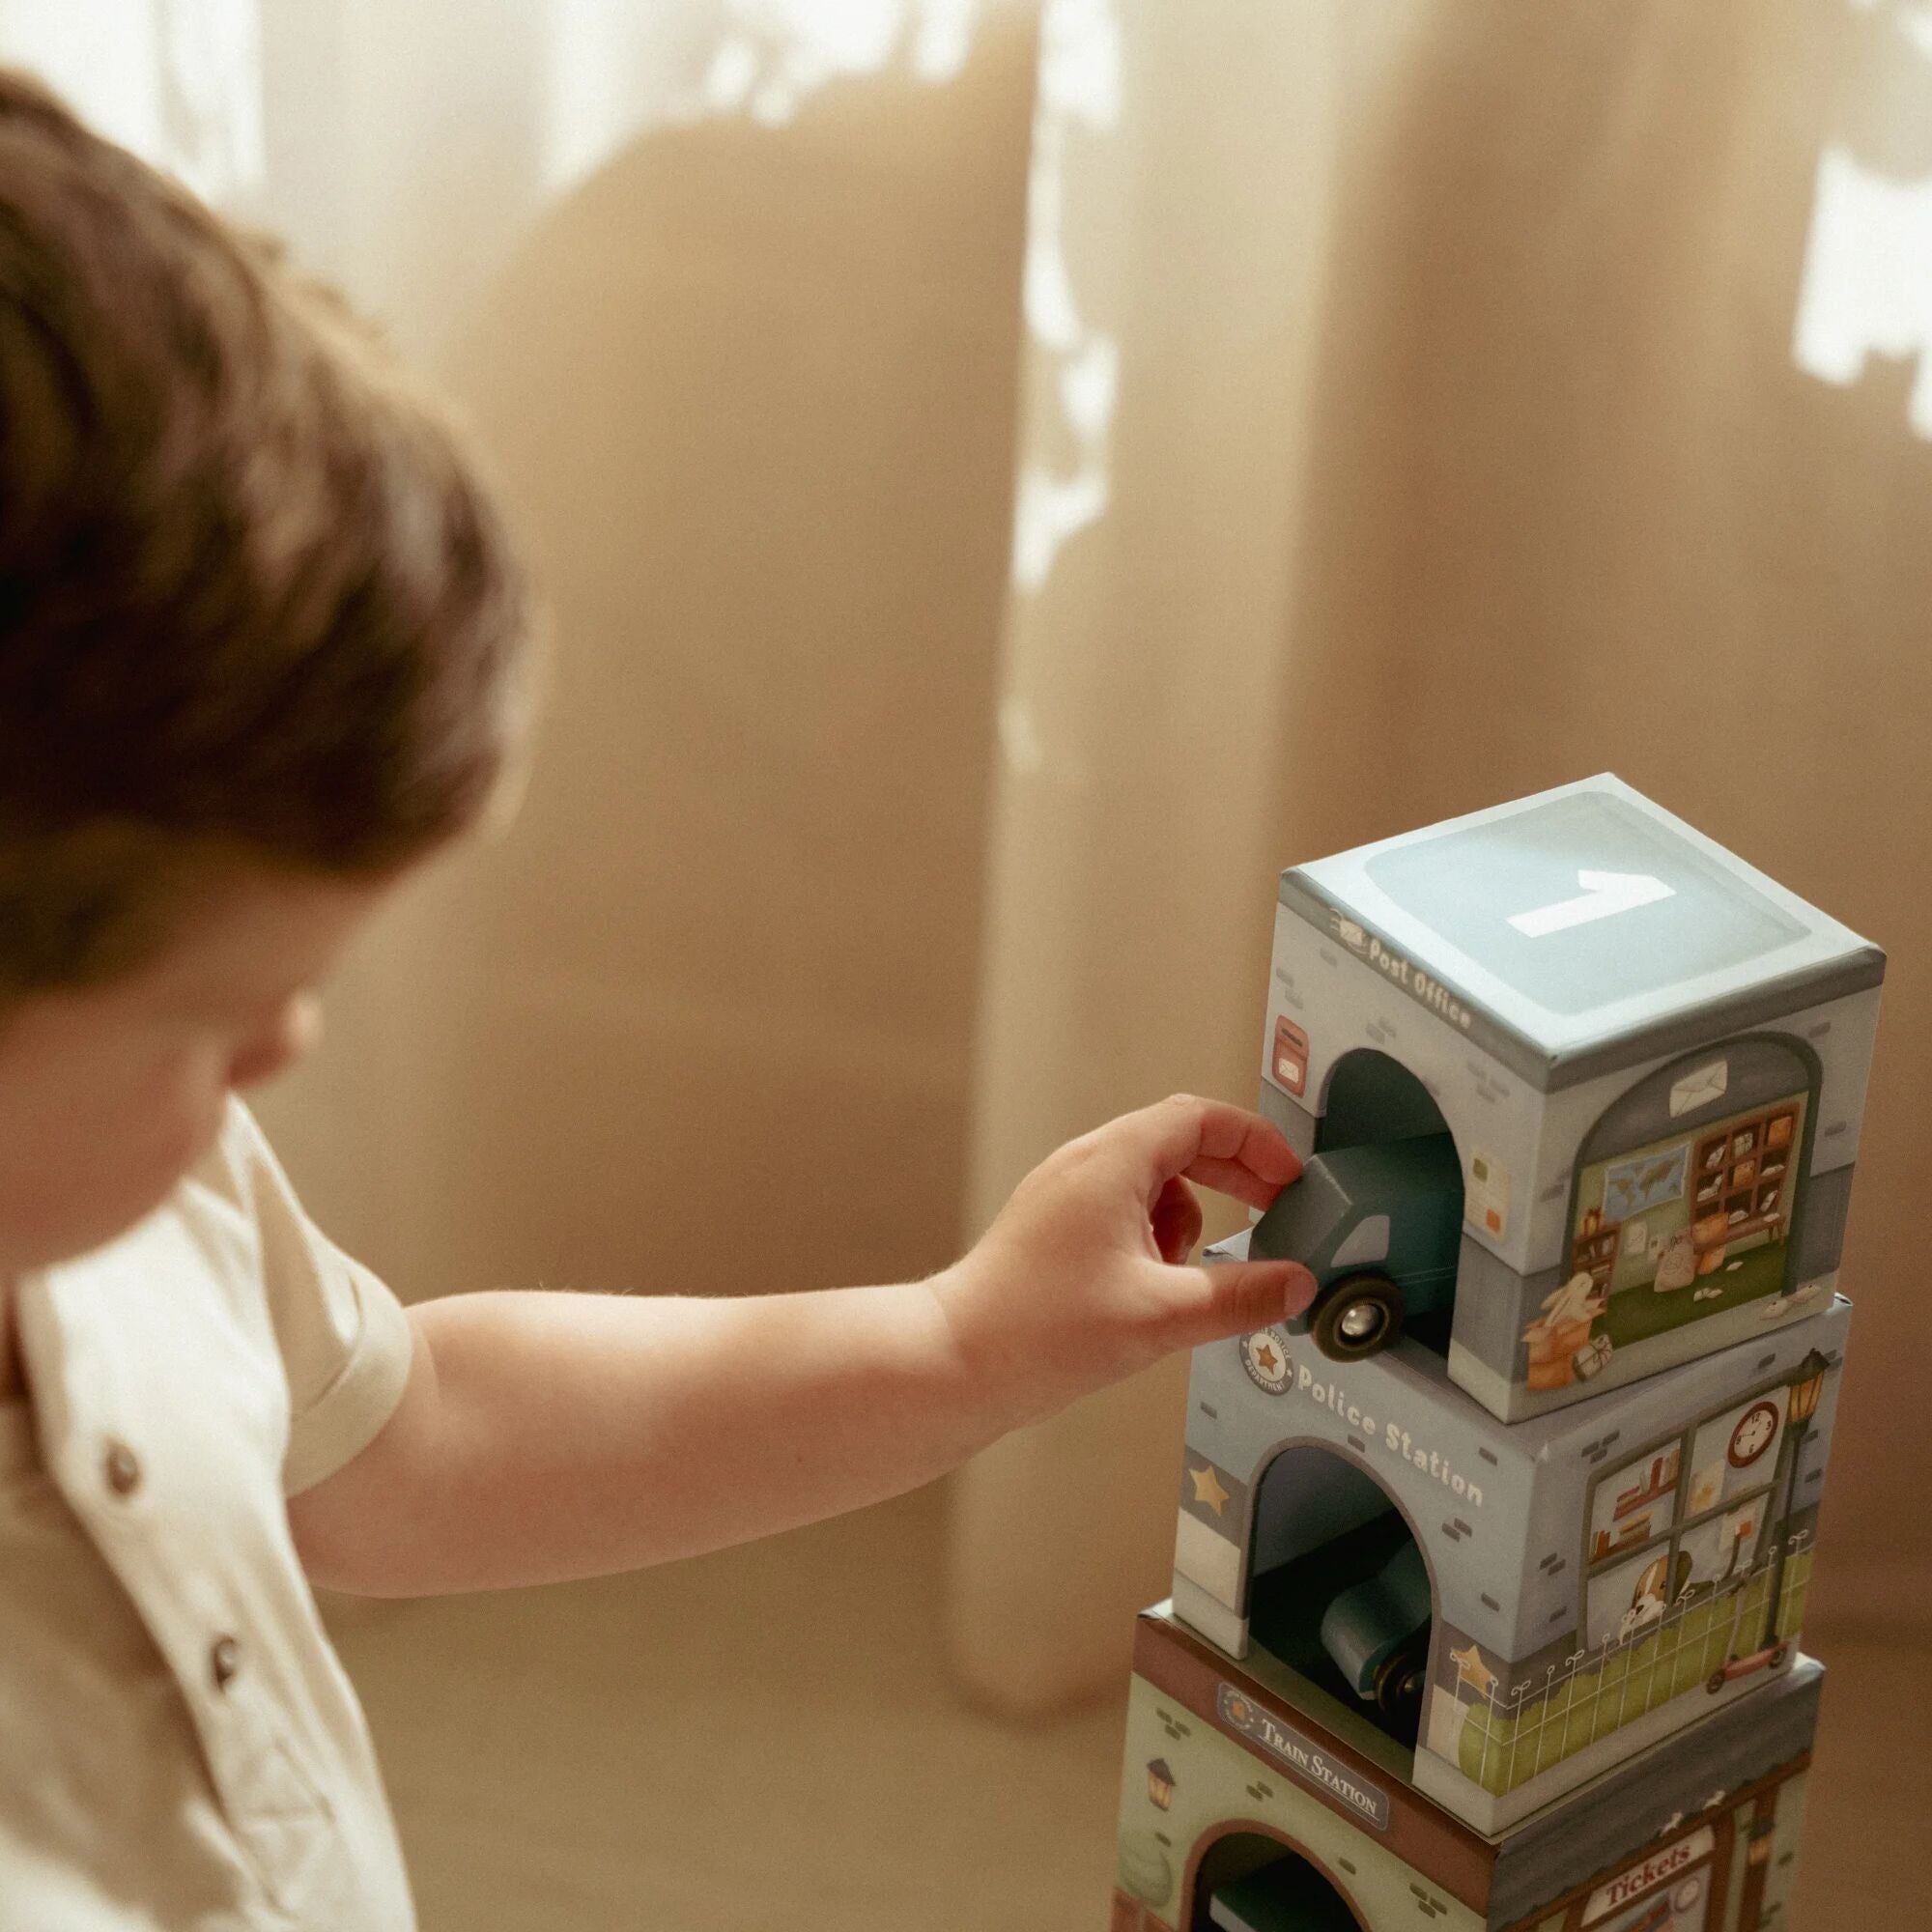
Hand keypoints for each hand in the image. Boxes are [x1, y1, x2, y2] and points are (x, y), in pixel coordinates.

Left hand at [931, 1093, 1316, 1433]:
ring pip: (1152, 1183)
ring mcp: (1064, 1195)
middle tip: (1272, 1213)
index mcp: (1111, 1162)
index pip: (1201, 1118)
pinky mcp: (1054, 1229)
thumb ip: (1240, 1297)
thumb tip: (1295, 1284)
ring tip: (1181, 1278)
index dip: (1256, 1143)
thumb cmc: (1037, 1331)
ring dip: (1187, 1220)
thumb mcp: (1162, 1316)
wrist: (956, 1363)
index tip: (1291, 1180)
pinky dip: (1153, 1241)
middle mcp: (1085, 1165)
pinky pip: (1123, 1213)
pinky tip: (1148, 1293)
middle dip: (1233, 1178)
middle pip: (1179, 1143)